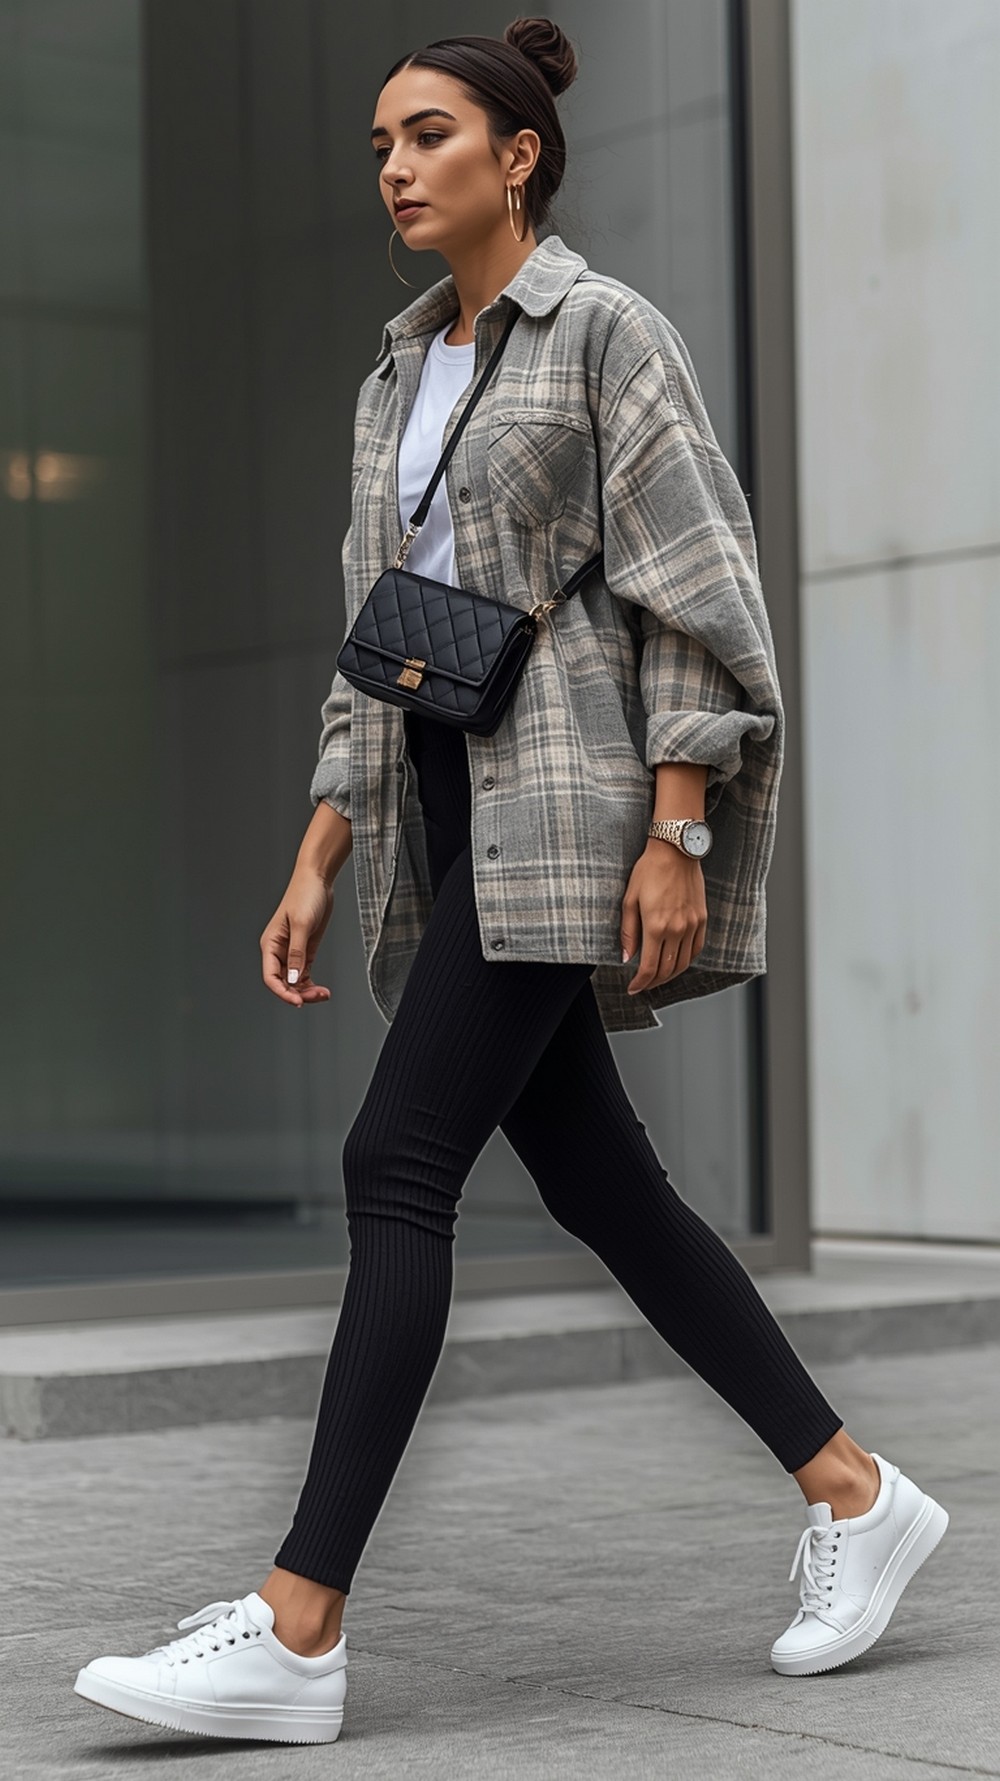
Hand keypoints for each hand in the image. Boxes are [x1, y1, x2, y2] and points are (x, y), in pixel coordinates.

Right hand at [259, 866, 334, 1006]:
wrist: (318, 880)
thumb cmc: (305, 895)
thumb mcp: (302, 925)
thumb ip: (297, 953)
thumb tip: (292, 978)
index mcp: (270, 944)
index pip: (270, 976)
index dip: (282, 992)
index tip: (297, 1001)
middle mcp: (278, 951)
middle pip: (283, 982)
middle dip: (298, 993)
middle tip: (317, 996)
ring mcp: (292, 952)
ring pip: (294, 981)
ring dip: (307, 991)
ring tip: (323, 994)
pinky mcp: (305, 951)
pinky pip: (304, 974)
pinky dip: (311, 984)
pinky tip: (321, 990)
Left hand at [620, 842, 707, 992]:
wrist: (676, 851)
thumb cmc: (649, 871)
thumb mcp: (629, 900)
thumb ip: (628, 933)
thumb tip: (626, 958)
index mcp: (656, 926)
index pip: (649, 967)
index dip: (640, 982)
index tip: (633, 988)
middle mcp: (677, 929)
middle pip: (667, 969)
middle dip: (653, 982)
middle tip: (643, 985)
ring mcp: (692, 925)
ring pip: (683, 963)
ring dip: (670, 975)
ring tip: (657, 977)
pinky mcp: (702, 919)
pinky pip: (696, 949)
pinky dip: (686, 960)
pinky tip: (676, 961)